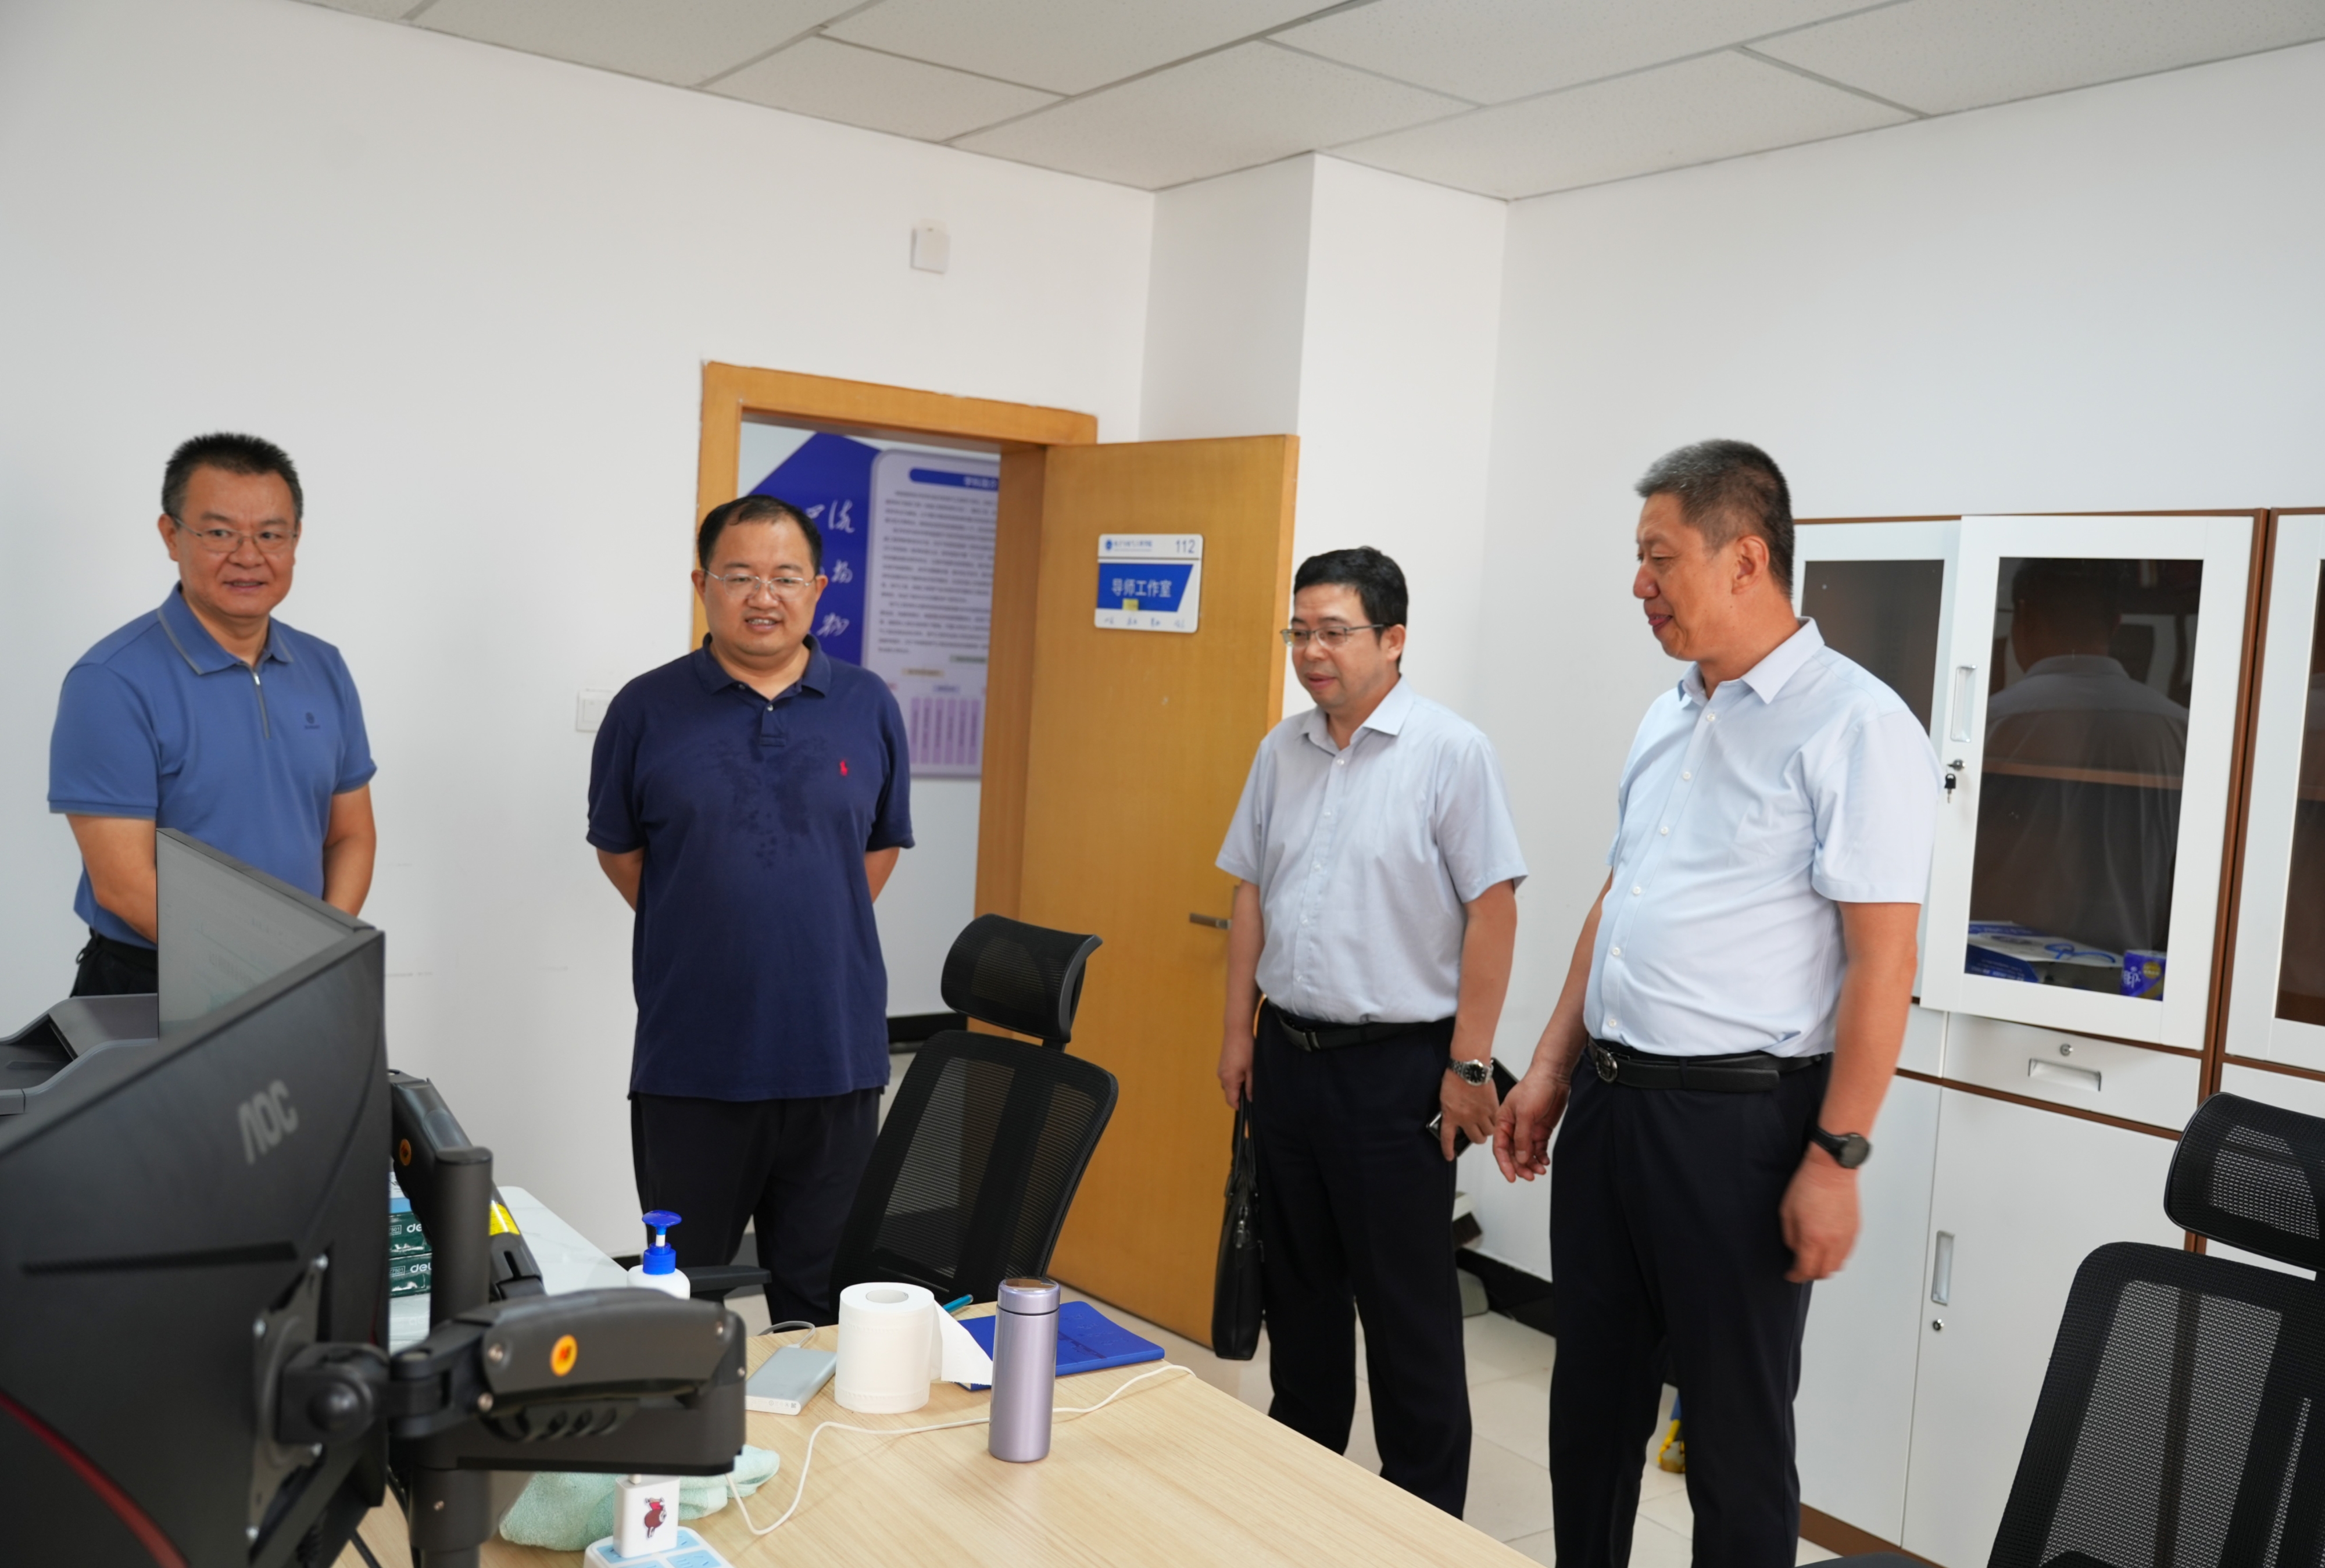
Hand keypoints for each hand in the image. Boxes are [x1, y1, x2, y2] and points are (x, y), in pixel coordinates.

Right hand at [1218, 1031, 1253, 1107]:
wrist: (1237, 1030)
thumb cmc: (1245, 1048)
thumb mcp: (1252, 1069)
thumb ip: (1251, 1086)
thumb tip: (1250, 1099)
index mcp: (1229, 1080)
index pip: (1231, 1101)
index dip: (1240, 1106)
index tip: (1249, 1107)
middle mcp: (1222, 1076)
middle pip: (1229, 1094)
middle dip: (1240, 1095)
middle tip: (1252, 1089)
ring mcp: (1221, 1070)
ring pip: (1229, 1085)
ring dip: (1238, 1086)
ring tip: (1249, 1077)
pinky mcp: (1222, 1064)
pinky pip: (1228, 1077)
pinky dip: (1235, 1078)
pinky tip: (1244, 1070)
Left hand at [1438, 1069, 1498, 1161]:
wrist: (1469, 1066)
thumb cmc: (1456, 1076)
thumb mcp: (1445, 1097)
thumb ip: (1450, 1111)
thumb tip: (1455, 1119)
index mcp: (1451, 1115)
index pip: (1447, 1138)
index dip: (1448, 1150)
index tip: (1450, 1156)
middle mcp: (1466, 1118)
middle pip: (1475, 1139)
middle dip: (1476, 1137)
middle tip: (1476, 1131)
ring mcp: (1480, 1114)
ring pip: (1488, 1132)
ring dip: (1487, 1129)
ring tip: (1485, 1121)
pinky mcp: (1492, 1108)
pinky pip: (1496, 1121)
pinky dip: (1496, 1119)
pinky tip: (1492, 1113)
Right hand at [1493, 1070, 1568, 1182]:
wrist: (1553, 1077)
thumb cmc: (1534, 1087)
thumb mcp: (1525, 1113)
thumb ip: (1521, 1137)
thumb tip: (1519, 1158)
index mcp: (1503, 1121)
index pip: (1500, 1148)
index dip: (1504, 1164)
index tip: (1511, 1177)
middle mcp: (1514, 1127)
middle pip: (1513, 1153)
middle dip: (1520, 1166)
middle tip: (1529, 1176)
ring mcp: (1528, 1129)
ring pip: (1527, 1153)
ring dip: (1532, 1163)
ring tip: (1540, 1170)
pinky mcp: (1540, 1130)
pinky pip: (1539, 1148)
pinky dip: (1541, 1156)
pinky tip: (1545, 1161)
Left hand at [1780, 1150, 1860, 1281]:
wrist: (1832, 1169)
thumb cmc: (1808, 1185)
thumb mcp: (1787, 1212)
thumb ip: (1791, 1237)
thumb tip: (1796, 1251)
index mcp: (1813, 1238)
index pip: (1806, 1269)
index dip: (1796, 1276)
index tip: (1790, 1275)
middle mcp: (1833, 1241)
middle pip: (1824, 1272)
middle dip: (1810, 1274)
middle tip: (1800, 1269)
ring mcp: (1847, 1237)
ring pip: (1838, 1265)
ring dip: (1825, 1267)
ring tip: (1814, 1260)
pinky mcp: (1855, 1230)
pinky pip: (1847, 1253)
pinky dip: (1836, 1257)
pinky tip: (1827, 1249)